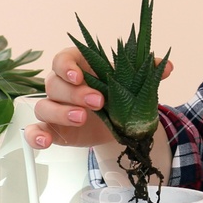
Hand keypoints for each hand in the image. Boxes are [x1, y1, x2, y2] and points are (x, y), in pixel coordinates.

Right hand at [26, 47, 172, 149]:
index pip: (62, 59)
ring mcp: (55, 107)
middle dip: (75, 93)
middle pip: (55, 84)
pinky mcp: (53, 129)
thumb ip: (146, 72)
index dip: (67, 66)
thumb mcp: (132, 83)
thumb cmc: (119, 95)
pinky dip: (35, 136)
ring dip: (60, 113)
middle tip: (98, 102)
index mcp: (78, 66)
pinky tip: (44, 143)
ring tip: (82, 118)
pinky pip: (35, 131)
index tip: (79, 75)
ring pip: (44, 106)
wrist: (117, 122)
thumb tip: (167, 66)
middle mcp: (61, 85)